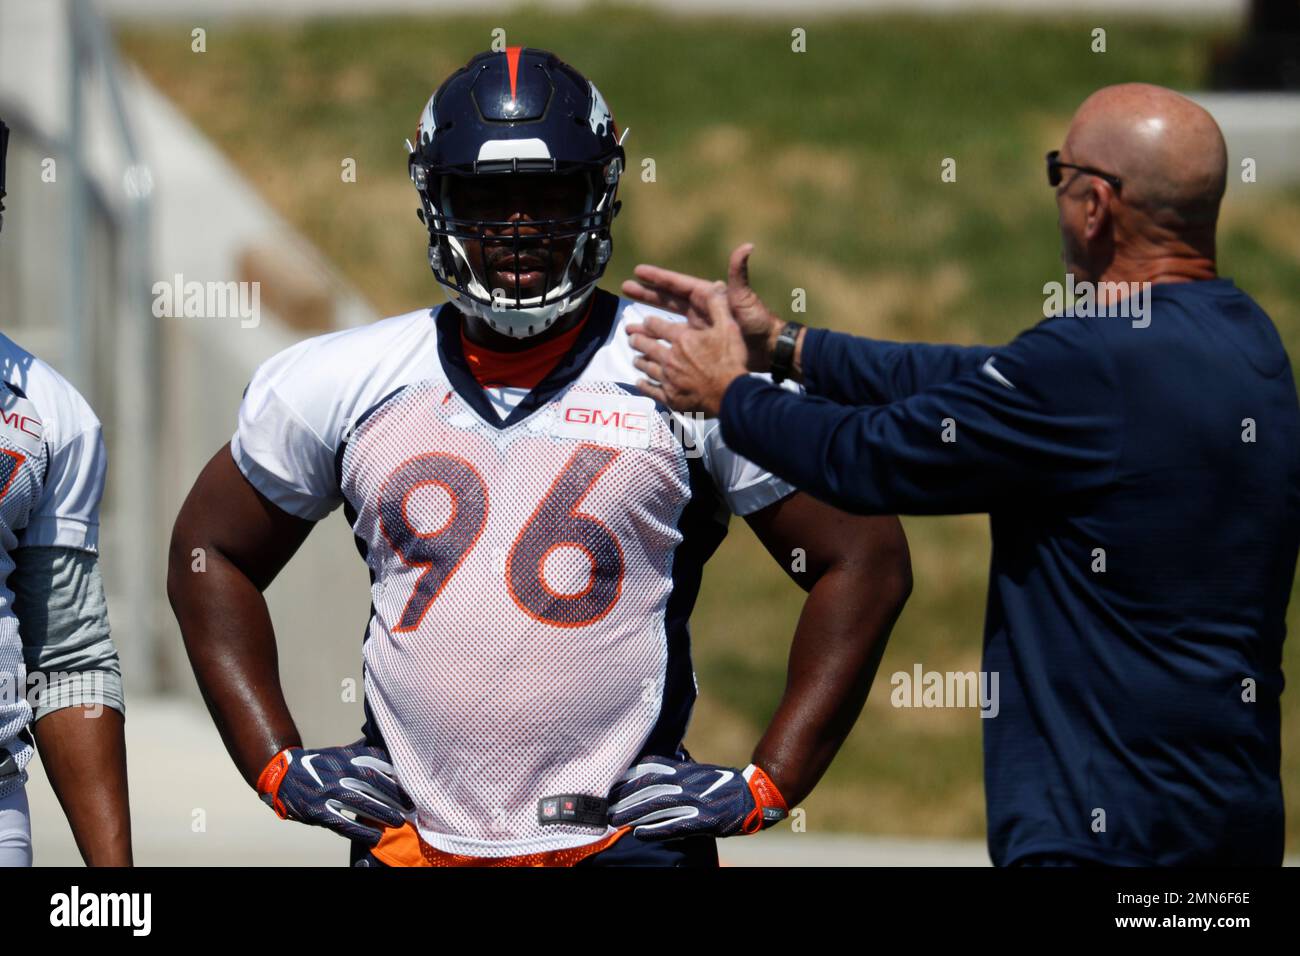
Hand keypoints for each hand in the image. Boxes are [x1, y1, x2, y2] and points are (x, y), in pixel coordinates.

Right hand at [256, 741, 412, 845]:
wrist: (282, 775)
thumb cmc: (319, 764)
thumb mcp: (340, 753)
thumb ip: (363, 752)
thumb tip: (390, 746)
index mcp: (347, 757)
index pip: (377, 761)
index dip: (396, 772)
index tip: (412, 781)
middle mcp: (339, 772)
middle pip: (373, 783)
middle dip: (395, 795)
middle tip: (411, 806)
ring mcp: (328, 792)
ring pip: (361, 804)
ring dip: (382, 813)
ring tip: (399, 822)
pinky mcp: (318, 811)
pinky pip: (343, 823)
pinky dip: (361, 831)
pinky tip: (375, 837)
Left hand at [608, 755, 787, 839]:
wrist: (754, 794)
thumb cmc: (721, 784)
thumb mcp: (696, 770)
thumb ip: (673, 769)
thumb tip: (646, 766)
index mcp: (684, 770)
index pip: (650, 769)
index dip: (628, 777)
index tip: (608, 783)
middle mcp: (687, 783)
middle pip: (649, 787)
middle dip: (624, 797)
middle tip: (604, 806)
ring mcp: (695, 801)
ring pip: (658, 806)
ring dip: (634, 813)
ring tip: (614, 820)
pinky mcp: (704, 820)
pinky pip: (676, 825)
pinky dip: (656, 829)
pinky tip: (639, 833)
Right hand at [622, 243, 782, 371]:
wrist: (767, 350)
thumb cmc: (757, 323)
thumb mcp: (744, 298)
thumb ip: (739, 274)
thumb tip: (746, 247)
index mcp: (708, 296)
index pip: (677, 284)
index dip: (657, 277)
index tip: (638, 271)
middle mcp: (701, 309)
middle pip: (668, 298)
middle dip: (647, 293)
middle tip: (626, 287)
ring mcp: (700, 325)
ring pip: (667, 319)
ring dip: (648, 319)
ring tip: (629, 322)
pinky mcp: (700, 342)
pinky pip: (675, 338)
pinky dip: (660, 339)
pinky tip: (649, 343)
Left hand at [627, 289, 748, 416]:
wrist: (731, 395)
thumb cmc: (731, 361)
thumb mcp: (729, 328)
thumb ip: (719, 306)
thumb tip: (717, 285)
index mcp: (682, 339)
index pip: (657, 326)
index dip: (649, 323)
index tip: (645, 321)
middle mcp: (670, 357)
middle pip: (647, 346)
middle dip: (637, 340)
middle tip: (631, 337)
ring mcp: (668, 379)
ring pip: (647, 367)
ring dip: (639, 361)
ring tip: (635, 358)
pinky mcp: (670, 397)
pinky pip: (651, 390)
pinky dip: (643, 385)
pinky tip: (639, 382)